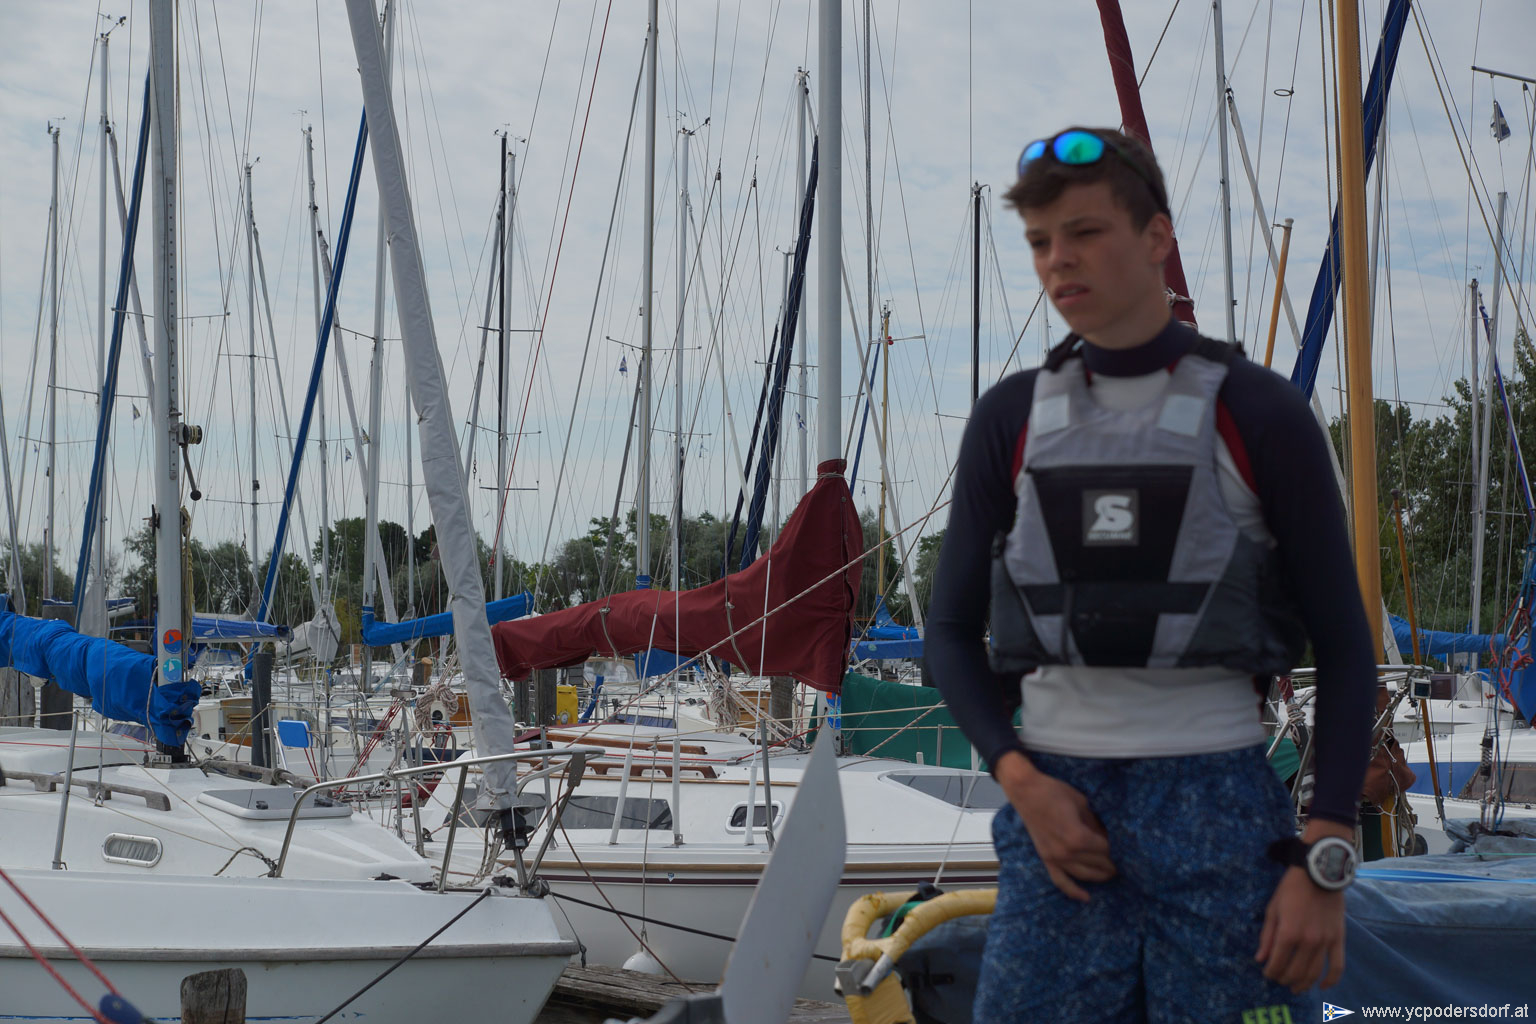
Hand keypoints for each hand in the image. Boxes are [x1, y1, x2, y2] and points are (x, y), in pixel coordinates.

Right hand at [994, 750, 1115, 901]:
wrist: (1026, 791)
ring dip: (1101, 876)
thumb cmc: (1055, 792)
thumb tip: (1109, 836)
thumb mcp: (1083, 804)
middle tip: (1126, 861)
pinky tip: (1086, 897)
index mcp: (1078, 837)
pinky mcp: (1046, 859)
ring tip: (1113, 873)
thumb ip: (1096, 824)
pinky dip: (1073, 891)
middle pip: (1098, 864)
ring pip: (1084, 875)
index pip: (1106, 850)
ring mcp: (1055, 858)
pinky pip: (1060, 881)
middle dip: (1113, 863)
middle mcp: (1067, 853)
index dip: (1118, 849)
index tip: (1127, 849)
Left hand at [1255, 823, 1350, 992]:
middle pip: (1295, 972)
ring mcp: (1325, 942)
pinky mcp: (1339, 939)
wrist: (1319, 874)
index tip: (1267, 974)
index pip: (1277, 963)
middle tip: (1280, 980)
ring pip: (1315, 973)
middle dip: (1285, 979)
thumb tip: (1260, 959)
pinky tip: (1323, 987)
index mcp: (1288, 933)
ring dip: (1304, 984)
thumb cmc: (1291, 889)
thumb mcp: (1272, 909)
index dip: (1271, 972)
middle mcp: (1308, 942)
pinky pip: (1338, 966)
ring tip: (1296, 988)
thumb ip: (1266, 936)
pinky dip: (1331, 980)